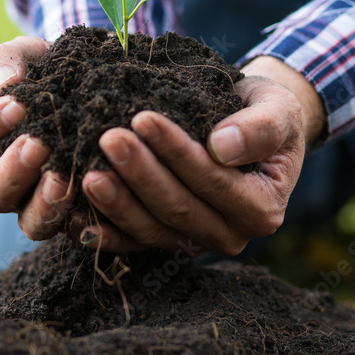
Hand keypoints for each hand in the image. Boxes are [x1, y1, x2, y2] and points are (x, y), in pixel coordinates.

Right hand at [0, 36, 75, 238]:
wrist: (93, 80)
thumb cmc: (48, 69)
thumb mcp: (25, 56)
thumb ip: (5, 63)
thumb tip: (4, 85)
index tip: (17, 104)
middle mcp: (7, 183)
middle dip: (14, 169)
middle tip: (38, 144)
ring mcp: (40, 205)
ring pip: (31, 222)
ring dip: (44, 202)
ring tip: (64, 176)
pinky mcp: (76, 217)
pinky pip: (72, 230)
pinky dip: (82, 219)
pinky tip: (96, 193)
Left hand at [77, 56, 324, 255]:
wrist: (250, 125)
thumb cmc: (266, 113)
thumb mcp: (278, 111)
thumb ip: (260, 128)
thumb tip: (223, 146)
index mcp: (261, 210)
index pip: (213, 182)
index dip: (177, 153)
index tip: (143, 119)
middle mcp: (229, 235)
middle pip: (178, 209)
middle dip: (140, 175)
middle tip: (108, 139)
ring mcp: (194, 243)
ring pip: (151, 229)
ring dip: (117, 203)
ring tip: (88, 173)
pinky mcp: (166, 240)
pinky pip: (132, 242)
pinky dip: (105, 232)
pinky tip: (77, 218)